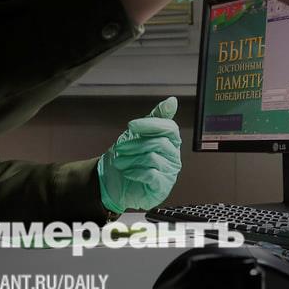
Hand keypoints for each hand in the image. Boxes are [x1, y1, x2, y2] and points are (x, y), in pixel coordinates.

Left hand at [97, 97, 181, 212]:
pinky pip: (151, 175)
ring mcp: (170, 173)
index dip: (150, 125)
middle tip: (119, 148)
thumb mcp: (139, 133)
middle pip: (159, 143)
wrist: (114, 181)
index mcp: (171, 141)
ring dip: (131, 159)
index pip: (170, 128)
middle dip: (135, 144)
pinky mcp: (162, 187)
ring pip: (152, 158)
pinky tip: (127, 172)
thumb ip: (156, 118)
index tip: (131, 125)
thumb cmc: (128, 155)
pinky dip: (135, 172)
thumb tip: (172, 100)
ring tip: (120, 162)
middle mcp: (174, 157)